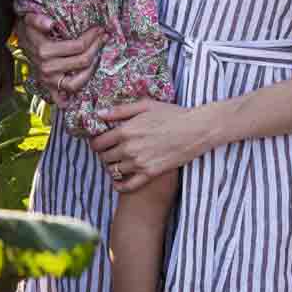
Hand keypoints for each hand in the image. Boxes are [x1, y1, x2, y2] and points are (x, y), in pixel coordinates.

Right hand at [14, 12, 101, 98]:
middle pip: (82, 62)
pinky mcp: (48, 87)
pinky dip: (68, 100)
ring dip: (91, 70)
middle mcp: (46, 68)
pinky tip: (79, 94)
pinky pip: (60, 98)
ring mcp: (48, 80)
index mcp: (44, 51)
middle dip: (96, 48)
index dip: (92, 37)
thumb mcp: (30, 19)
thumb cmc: (30, 28)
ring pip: (76, 83)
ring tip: (98, 57)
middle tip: (103, 37)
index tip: (99, 29)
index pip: (78, 46)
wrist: (21, 39)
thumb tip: (50, 24)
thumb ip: (38, 20)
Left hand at [91, 100, 209, 191]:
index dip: (96, 143)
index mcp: (125, 131)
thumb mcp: (146, 105)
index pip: (98, 143)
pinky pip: (128, 186)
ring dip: (112, 167)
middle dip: (104, 154)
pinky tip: (119, 182)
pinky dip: (120, 186)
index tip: (100, 142)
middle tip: (110, 151)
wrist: (195, 130)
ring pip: (114, 171)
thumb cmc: (172, 114)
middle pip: (104, 158)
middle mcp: (129, 149)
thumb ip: (121, 110)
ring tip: (118, 162)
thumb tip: (99, 114)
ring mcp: (139, 163)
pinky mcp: (150, 174)